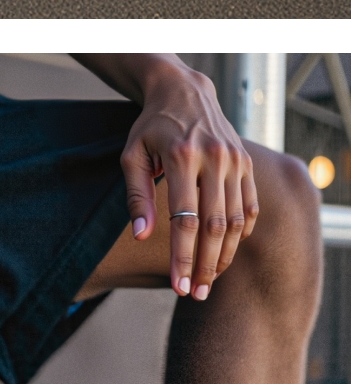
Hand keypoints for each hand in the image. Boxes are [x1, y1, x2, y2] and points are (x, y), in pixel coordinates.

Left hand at [120, 66, 258, 296]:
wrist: (184, 90)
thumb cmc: (152, 127)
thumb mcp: (133, 155)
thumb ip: (137, 197)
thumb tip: (142, 236)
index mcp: (182, 156)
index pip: (185, 220)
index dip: (183, 257)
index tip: (178, 286)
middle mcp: (214, 157)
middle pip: (214, 226)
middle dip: (205, 265)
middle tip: (195, 294)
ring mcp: (235, 160)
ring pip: (235, 220)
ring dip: (224, 256)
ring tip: (209, 281)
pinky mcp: (246, 163)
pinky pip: (250, 206)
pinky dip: (242, 233)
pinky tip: (227, 251)